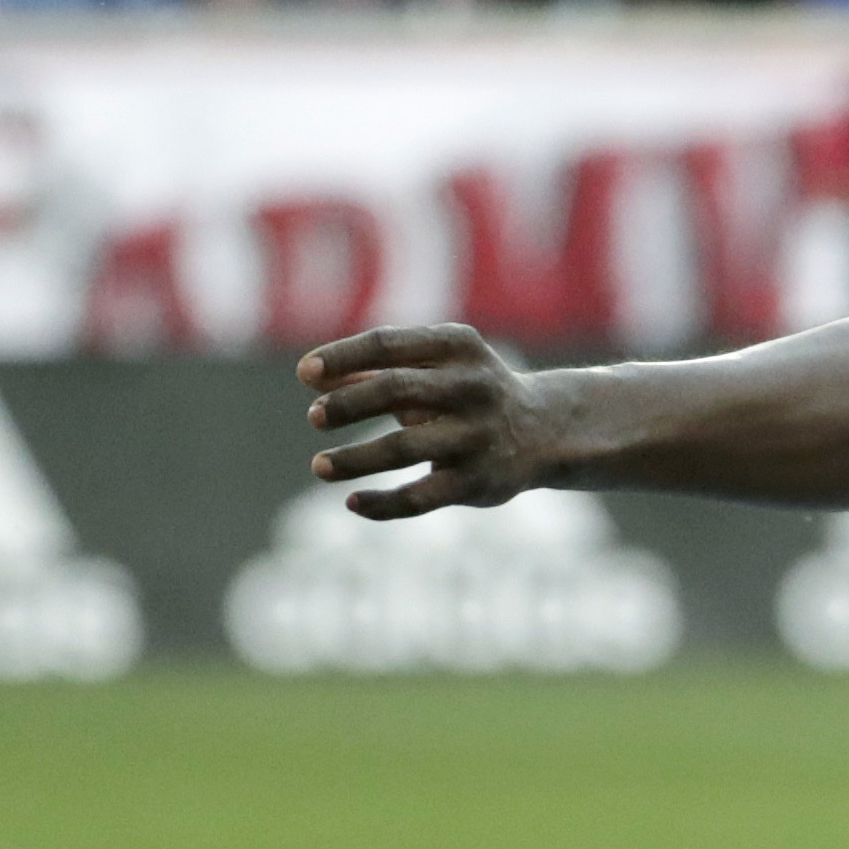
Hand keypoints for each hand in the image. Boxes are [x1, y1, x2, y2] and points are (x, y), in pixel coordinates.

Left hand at [301, 323, 564, 516]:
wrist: (543, 430)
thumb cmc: (468, 390)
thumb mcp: (436, 366)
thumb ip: (380, 368)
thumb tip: (315, 378)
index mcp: (458, 346)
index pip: (388, 345)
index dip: (341, 358)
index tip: (304, 374)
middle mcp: (472, 387)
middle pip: (395, 390)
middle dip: (348, 405)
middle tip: (315, 418)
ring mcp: (476, 436)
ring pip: (402, 448)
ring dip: (354, 459)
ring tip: (320, 465)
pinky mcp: (478, 482)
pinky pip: (420, 497)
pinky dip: (383, 504)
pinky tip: (353, 503)